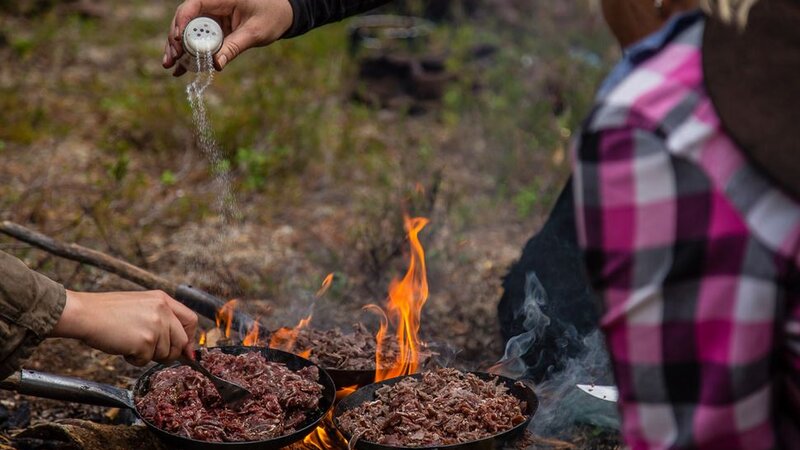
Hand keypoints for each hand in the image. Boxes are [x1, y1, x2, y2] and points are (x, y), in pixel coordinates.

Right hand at [51, 290, 198, 365]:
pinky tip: (122, 347)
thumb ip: (162, 319)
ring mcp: (156, 326)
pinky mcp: (145, 341)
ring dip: (148, 355)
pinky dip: (134, 360)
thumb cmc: (107, 312)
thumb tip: (183, 346)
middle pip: (182, 341)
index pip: (191, 320)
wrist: (85, 314)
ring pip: (164, 354)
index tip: (185, 349)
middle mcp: (163, 311)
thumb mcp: (141, 305)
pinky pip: (146, 361)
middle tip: (151, 353)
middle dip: (170, 353)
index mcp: (163, 299)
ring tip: (129, 342)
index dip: (190, 337)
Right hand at [163, 0, 293, 75]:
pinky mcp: (214, 29)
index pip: (194, 5)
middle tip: (170, 59)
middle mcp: (212, 6)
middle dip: (175, 40)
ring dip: (178, 49)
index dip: (182, 21)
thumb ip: (234, 47)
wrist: (282, 15)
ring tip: (170, 66)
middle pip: (186, 20)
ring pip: (188, 32)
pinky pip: (199, 40)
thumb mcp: (255, 32)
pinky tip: (181, 68)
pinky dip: (191, 54)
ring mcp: (211, 18)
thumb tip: (215, 65)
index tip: (178, 40)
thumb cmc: (271, 16)